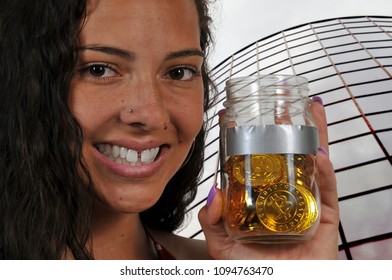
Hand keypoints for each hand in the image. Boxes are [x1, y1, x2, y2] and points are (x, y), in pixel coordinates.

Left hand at [198, 98, 338, 258]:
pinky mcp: (324, 217)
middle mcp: (282, 195)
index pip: (253, 163)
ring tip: (309, 111)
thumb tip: (213, 192)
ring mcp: (304, 203)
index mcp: (259, 198)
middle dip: (285, 129)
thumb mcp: (222, 245)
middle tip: (280, 105)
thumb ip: (212, 221)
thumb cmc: (253, 270)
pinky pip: (327, 190)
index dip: (246, 140)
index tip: (236, 116)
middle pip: (284, 155)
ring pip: (310, 164)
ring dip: (312, 137)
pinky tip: (319, 154)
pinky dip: (326, 171)